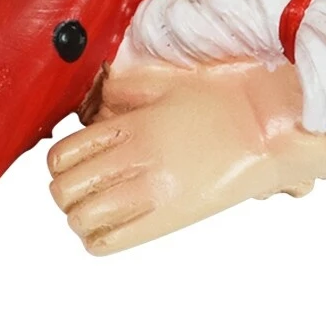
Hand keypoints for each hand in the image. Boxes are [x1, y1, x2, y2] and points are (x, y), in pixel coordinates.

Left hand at [46, 65, 325, 254]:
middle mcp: (135, 161)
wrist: (267, 128)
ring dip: (81, 214)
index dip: (58, 163)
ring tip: (99, 205)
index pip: (62, 155)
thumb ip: (124, 90)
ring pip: (81, 219)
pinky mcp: (168, 220)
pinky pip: (109, 242)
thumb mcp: (167, 83)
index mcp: (132, 126)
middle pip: (63, 191)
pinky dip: (98, 238)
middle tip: (83, 184)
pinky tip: (111, 224)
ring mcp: (151, 193)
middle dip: (66, 190)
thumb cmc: (224, 102)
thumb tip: (95, 97)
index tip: (72, 163)